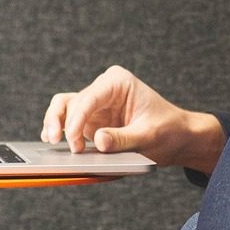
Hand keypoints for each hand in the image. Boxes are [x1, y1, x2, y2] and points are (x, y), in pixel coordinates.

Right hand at [41, 65, 225, 173]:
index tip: (74, 143)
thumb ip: (123, 139)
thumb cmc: (169, 130)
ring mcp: (96, 104)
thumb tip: (97, 141)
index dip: (76, 121)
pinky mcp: (92, 120)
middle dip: (66, 125)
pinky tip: (53, 142)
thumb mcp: (149, 136)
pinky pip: (68, 121)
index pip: (89, 98)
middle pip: (72, 103)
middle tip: (69, 148)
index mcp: (118, 82)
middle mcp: (103, 88)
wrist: (179, 137)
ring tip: (50, 141)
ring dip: (55, 123)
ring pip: (64, 108)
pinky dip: (60, 130)